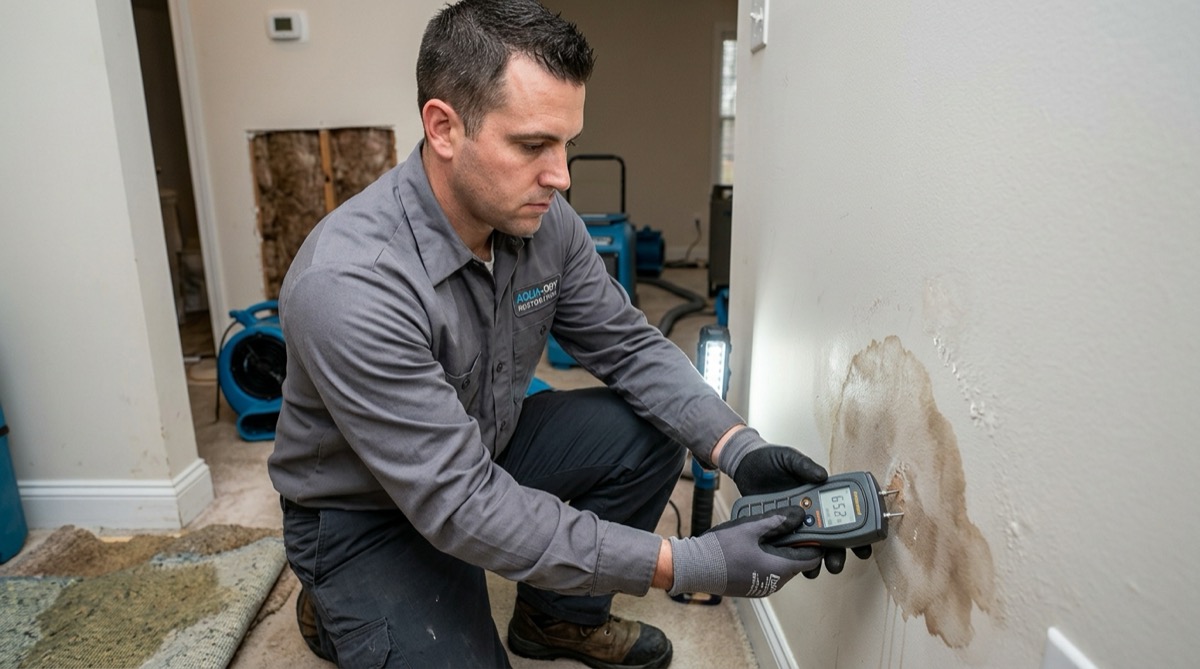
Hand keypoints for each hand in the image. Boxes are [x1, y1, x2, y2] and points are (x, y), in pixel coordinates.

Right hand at [668, 507, 822, 597]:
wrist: (694, 568)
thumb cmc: (721, 549)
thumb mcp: (751, 528)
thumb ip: (778, 521)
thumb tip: (799, 515)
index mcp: (779, 569)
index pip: (812, 558)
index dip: (815, 541)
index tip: (811, 525)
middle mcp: (775, 582)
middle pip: (797, 561)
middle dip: (796, 542)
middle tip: (789, 521)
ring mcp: (762, 586)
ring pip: (782, 565)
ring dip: (781, 549)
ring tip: (770, 529)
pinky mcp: (751, 586)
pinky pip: (769, 571)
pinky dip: (769, 557)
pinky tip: (756, 542)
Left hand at [718, 430, 873, 576]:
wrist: (743, 466)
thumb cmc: (769, 460)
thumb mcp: (788, 458)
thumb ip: (804, 466)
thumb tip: (822, 476)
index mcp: (819, 496)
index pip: (843, 515)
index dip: (856, 533)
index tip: (862, 547)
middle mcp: (809, 513)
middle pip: (830, 538)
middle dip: (836, 555)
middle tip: (835, 564)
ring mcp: (792, 523)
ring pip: (809, 548)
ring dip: (813, 561)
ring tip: (812, 570)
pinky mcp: (775, 529)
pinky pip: (785, 548)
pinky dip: (789, 558)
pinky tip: (790, 565)